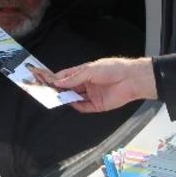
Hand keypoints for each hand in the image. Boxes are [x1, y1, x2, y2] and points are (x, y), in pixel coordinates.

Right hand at [38, 57, 157, 112]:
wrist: (131, 79)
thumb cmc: (113, 69)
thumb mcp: (90, 70)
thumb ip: (73, 78)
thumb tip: (58, 82)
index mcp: (84, 72)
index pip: (66, 76)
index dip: (56, 78)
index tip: (44, 79)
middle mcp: (87, 84)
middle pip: (69, 88)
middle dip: (59, 89)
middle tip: (48, 91)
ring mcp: (91, 94)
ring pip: (74, 98)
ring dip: (66, 98)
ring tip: (57, 97)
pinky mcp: (97, 105)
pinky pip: (84, 107)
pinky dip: (76, 106)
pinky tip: (71, 103)